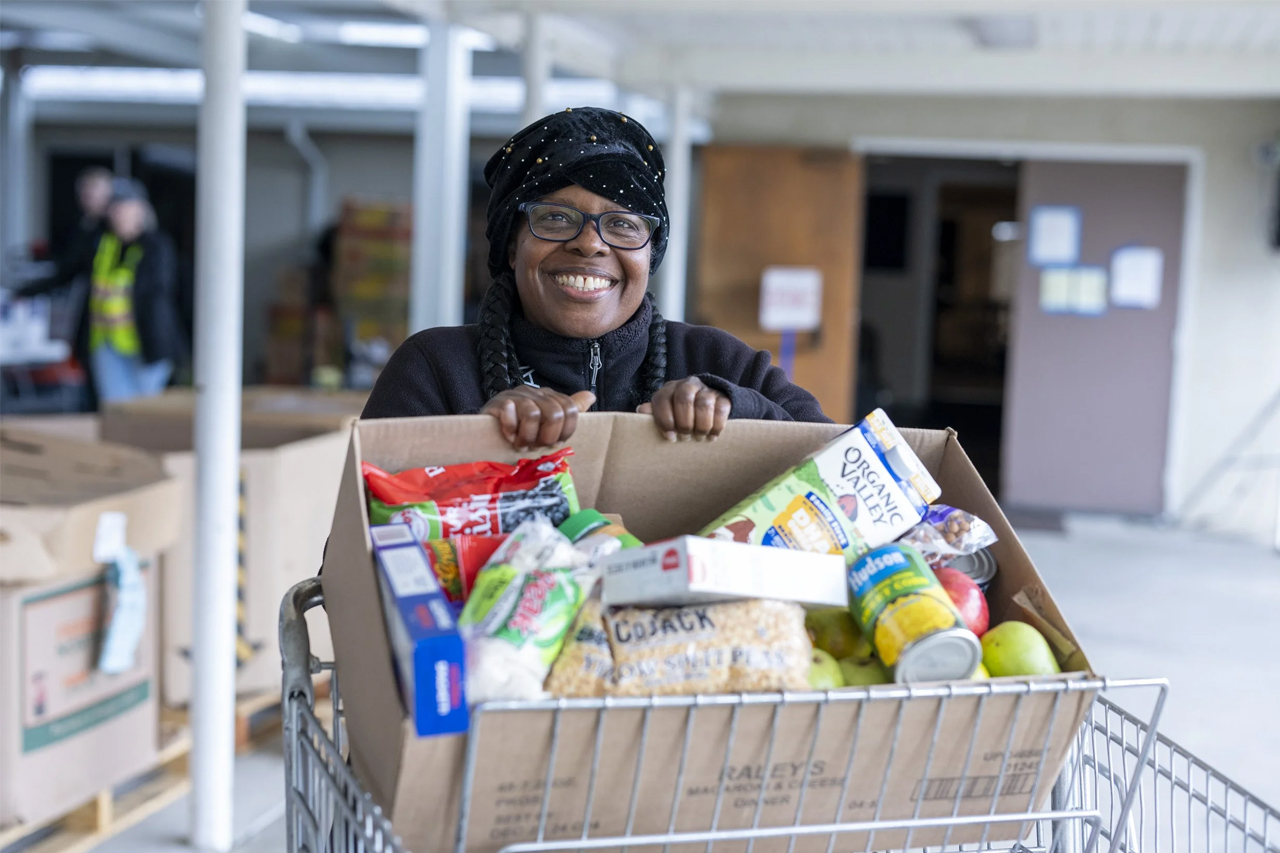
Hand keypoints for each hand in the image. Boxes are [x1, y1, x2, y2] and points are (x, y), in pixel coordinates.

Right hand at [481, 387, 595, 450]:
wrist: (487, 433)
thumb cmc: (521, 432)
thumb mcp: (548, 426)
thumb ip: (570, 411)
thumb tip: (591, 396)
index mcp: (550, 397)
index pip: (571, 410)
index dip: (564, 432)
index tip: (552, 443)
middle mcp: (534, 393)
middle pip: (554, 414)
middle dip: (545, 437)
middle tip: (535, 445)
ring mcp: (515, 396)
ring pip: (532, 415)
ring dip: (526, 437)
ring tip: (519, 444)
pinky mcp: (498, 402)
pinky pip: (510, 415)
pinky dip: (511, 431)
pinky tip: (507, 435)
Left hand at [637, 376, 730, 441]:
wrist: (709, 408)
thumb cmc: (680, 417)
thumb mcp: (666, 414)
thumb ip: (654, 414)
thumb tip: (642, 410)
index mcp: (669, 389)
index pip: (663, 399)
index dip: (665, 420)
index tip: (670, 437)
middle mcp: (687, 385)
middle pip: (684, 398)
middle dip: (684, 423)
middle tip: (685, 438)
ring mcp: (707, 389)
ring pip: (704, 403)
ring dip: (701, 426)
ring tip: (699, 437)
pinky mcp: (724, 397)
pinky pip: (721, 409)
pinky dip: (716, 426)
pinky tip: (712, 436)